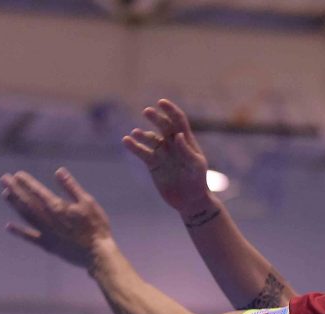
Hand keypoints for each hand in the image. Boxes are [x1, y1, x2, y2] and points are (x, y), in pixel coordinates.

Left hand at [1, 168, 112, 269]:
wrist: (97, 254)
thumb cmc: (96, 227)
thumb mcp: (88, 203)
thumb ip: (72, 188)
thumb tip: (59, 171)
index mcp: (57, 207)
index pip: (38, 191)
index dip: (27, 182)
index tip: (17, 174)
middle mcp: (47, 218)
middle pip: (27, 202)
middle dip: (15, 190)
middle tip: (3, 179)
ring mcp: (45, 232)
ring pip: (26, 216)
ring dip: (14, 205)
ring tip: (5, 194)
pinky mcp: (47, 245)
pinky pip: (30, 237)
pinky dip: (19, 232)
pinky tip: (9, 226)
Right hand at [123, 99, 212, 217]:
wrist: (190, 201)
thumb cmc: (198, 182)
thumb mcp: (196, 166)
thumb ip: (186, 151)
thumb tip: (176, 135)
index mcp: (186, 141)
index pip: (178, 121)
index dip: (170, 110)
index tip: (161, 103)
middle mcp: (172, 145)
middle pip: (163, 126)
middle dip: (155, 117)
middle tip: (147, 111)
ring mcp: (162, 154)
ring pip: (149, 139)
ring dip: (142, 134)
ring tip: (136, 133)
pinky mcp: (153, 164)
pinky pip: (141, 152)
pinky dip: (133, 146)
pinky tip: (126, 141)